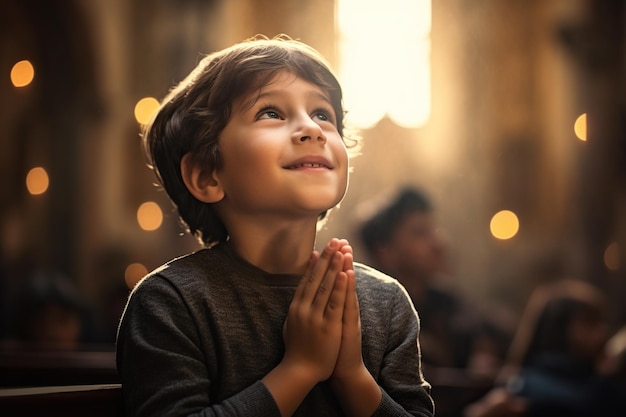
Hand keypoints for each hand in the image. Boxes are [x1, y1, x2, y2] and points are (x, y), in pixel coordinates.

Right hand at [282, 238, 348, 381]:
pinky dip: (339, 287)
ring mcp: (315, 316)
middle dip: (327, 258)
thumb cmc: (296, 350)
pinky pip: (335, 303)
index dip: (314, 264)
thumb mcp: (290, 325)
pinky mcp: (328, 326)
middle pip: (317, 278)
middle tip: (334, 241)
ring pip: (326, 286)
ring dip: (334, 266)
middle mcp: (304, 308)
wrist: (300, 371)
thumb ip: (295, 310)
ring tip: (341, 250)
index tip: (320, 249)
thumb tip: (296, 297)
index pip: (306, 280)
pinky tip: (344, 273)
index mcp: (296, 307)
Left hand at [330, 242, 365, 380]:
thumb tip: (316, 292)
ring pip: (346, 288)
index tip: (332, 244)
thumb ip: (325, 307)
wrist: (344, 370)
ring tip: (346, 250)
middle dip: (341, 259)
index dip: (334, 262)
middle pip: (342, 279)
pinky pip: (348, 303)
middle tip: (341, 240)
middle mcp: (344, 308)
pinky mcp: (350, 325)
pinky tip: (348, 274)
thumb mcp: (328, 323)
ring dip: (346, 267)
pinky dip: (347, 288)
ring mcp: (348, 316)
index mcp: (337, 307)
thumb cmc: (332, 347)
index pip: (335, 279)